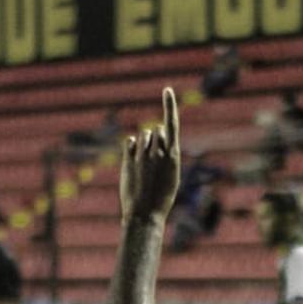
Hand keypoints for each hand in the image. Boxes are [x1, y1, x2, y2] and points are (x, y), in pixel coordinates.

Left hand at [119, 88, 181, 223]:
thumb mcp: (171, 175)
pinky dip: (132, 148)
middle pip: (155, 131)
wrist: (146, 214)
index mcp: (173, 156)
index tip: (166, 89)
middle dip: (154, 139)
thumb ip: (166, 152)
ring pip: (143, 136)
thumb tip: (154, 131)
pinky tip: (135, 163)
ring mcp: (142, 156)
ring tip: (145, 166)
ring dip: (143, 145)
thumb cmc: (162, 197)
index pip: (171, 124)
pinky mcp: (129, 160)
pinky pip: (130, 143)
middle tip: (154, 160)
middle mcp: (158, 152)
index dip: (169, 105)